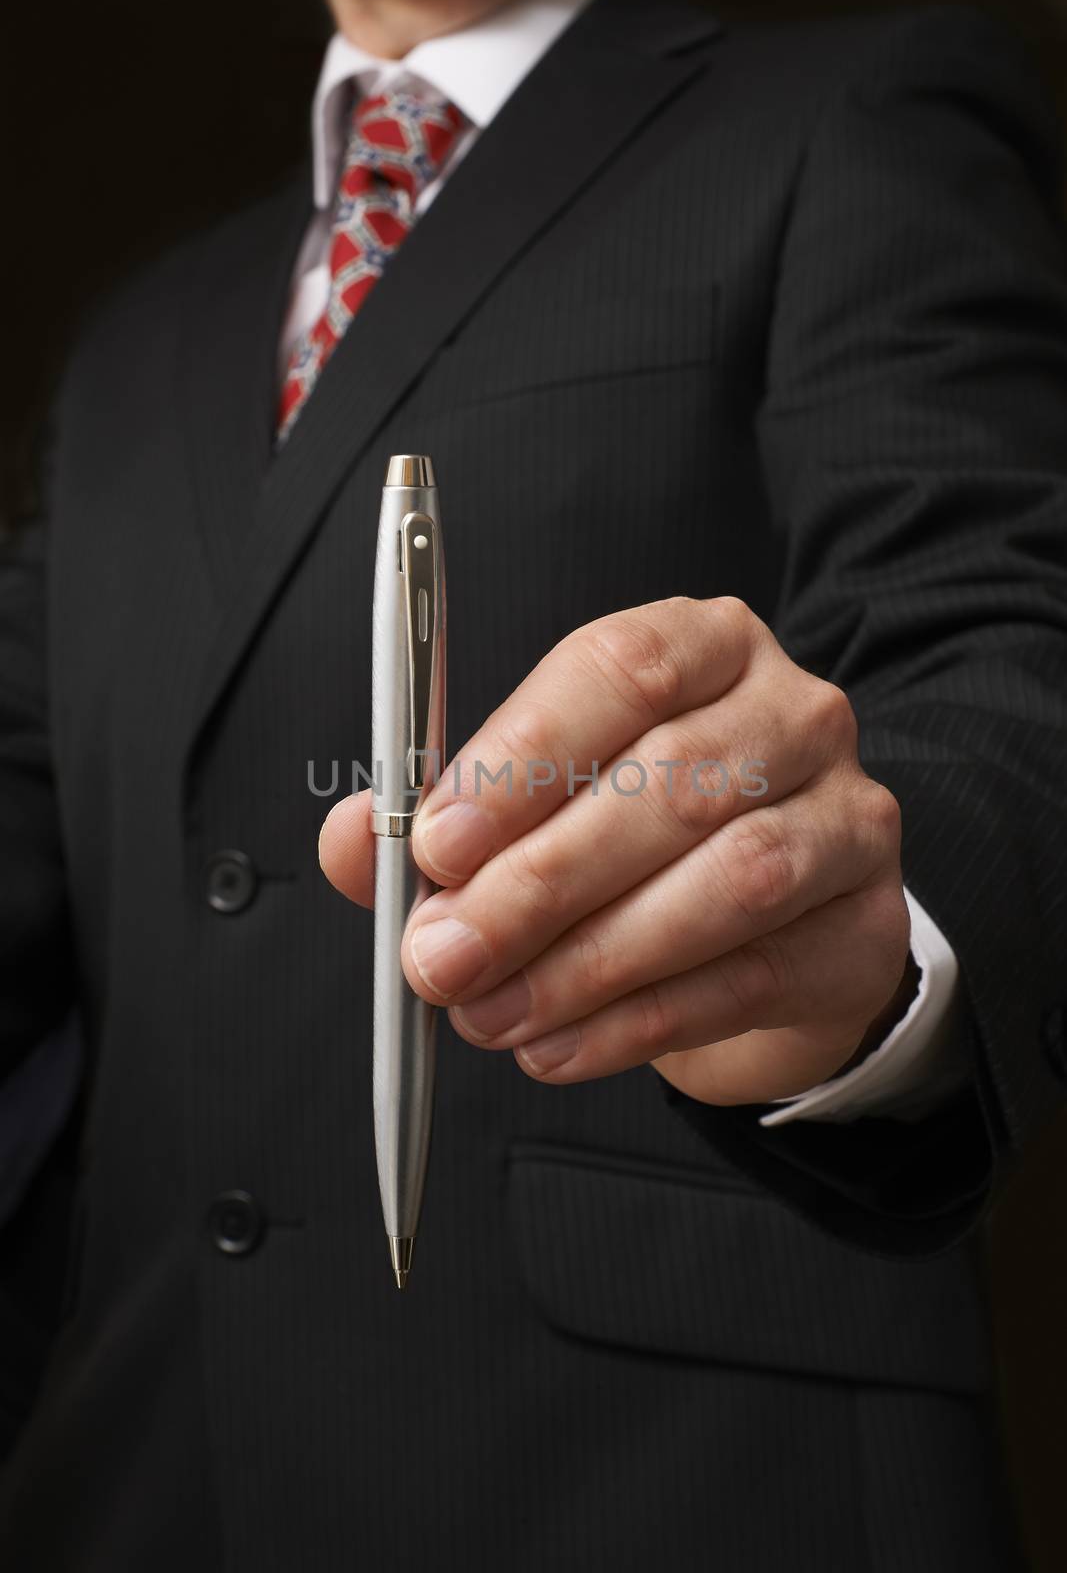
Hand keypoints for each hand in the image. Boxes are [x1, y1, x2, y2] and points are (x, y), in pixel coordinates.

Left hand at [319, 597, 911, 1105]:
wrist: (775, 924)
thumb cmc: (641, 840)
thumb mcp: (543, 806)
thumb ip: (446, 817)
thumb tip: (355, 843)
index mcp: (703, 646)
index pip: (620, 668)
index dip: (524, 755)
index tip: (435, 840)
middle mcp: (791, 713)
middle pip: (671, 784)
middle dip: (539, 883)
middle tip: (442, 957)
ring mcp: (847, 815)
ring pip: (729, 882)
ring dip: (589, 961)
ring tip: (491, 1014)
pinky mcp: (862, 923)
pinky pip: (749, 976)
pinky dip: (639, 1022)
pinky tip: (558, 1046)